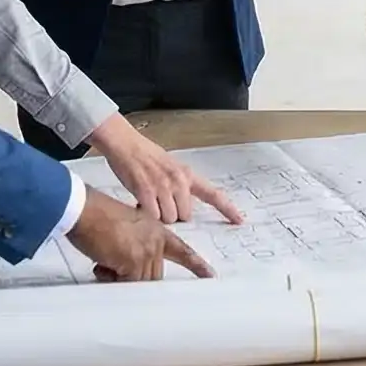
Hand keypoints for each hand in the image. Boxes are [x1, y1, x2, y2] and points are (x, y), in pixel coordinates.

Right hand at [66, 189, 211, 282]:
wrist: (84, 209)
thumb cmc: (98, 216)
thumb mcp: (127, 228)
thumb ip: (138, 245)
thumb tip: (133, 270)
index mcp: (157, 230)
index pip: (182, 250)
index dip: (196, 265)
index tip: (210, 276)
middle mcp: (156, 240)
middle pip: (154, 274)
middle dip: (132, 276)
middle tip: (111, 265)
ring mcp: (147, 250)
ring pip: (140, 281)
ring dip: (118, 277)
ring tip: (104, 261)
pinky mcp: (134, 260)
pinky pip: (126, 283)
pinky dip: (110, 278)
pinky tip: (101, 264)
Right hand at [86, 116, 245, 224]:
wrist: (126, 145)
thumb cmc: (146, 157)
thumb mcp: (171, 168)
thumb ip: (181, 186)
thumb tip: (184, 210)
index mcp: (188, 175)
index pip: (213, 194)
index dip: (227, 209)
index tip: (239, 220)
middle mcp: (179, 181)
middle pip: (185, 216)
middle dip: (173, 214)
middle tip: (160, 201)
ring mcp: (162, 187)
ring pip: (169, 219)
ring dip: (159, 216)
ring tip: (149, 200)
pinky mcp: (145, 192)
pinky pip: (152, 216)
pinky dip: (146, 215)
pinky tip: (140, 203)